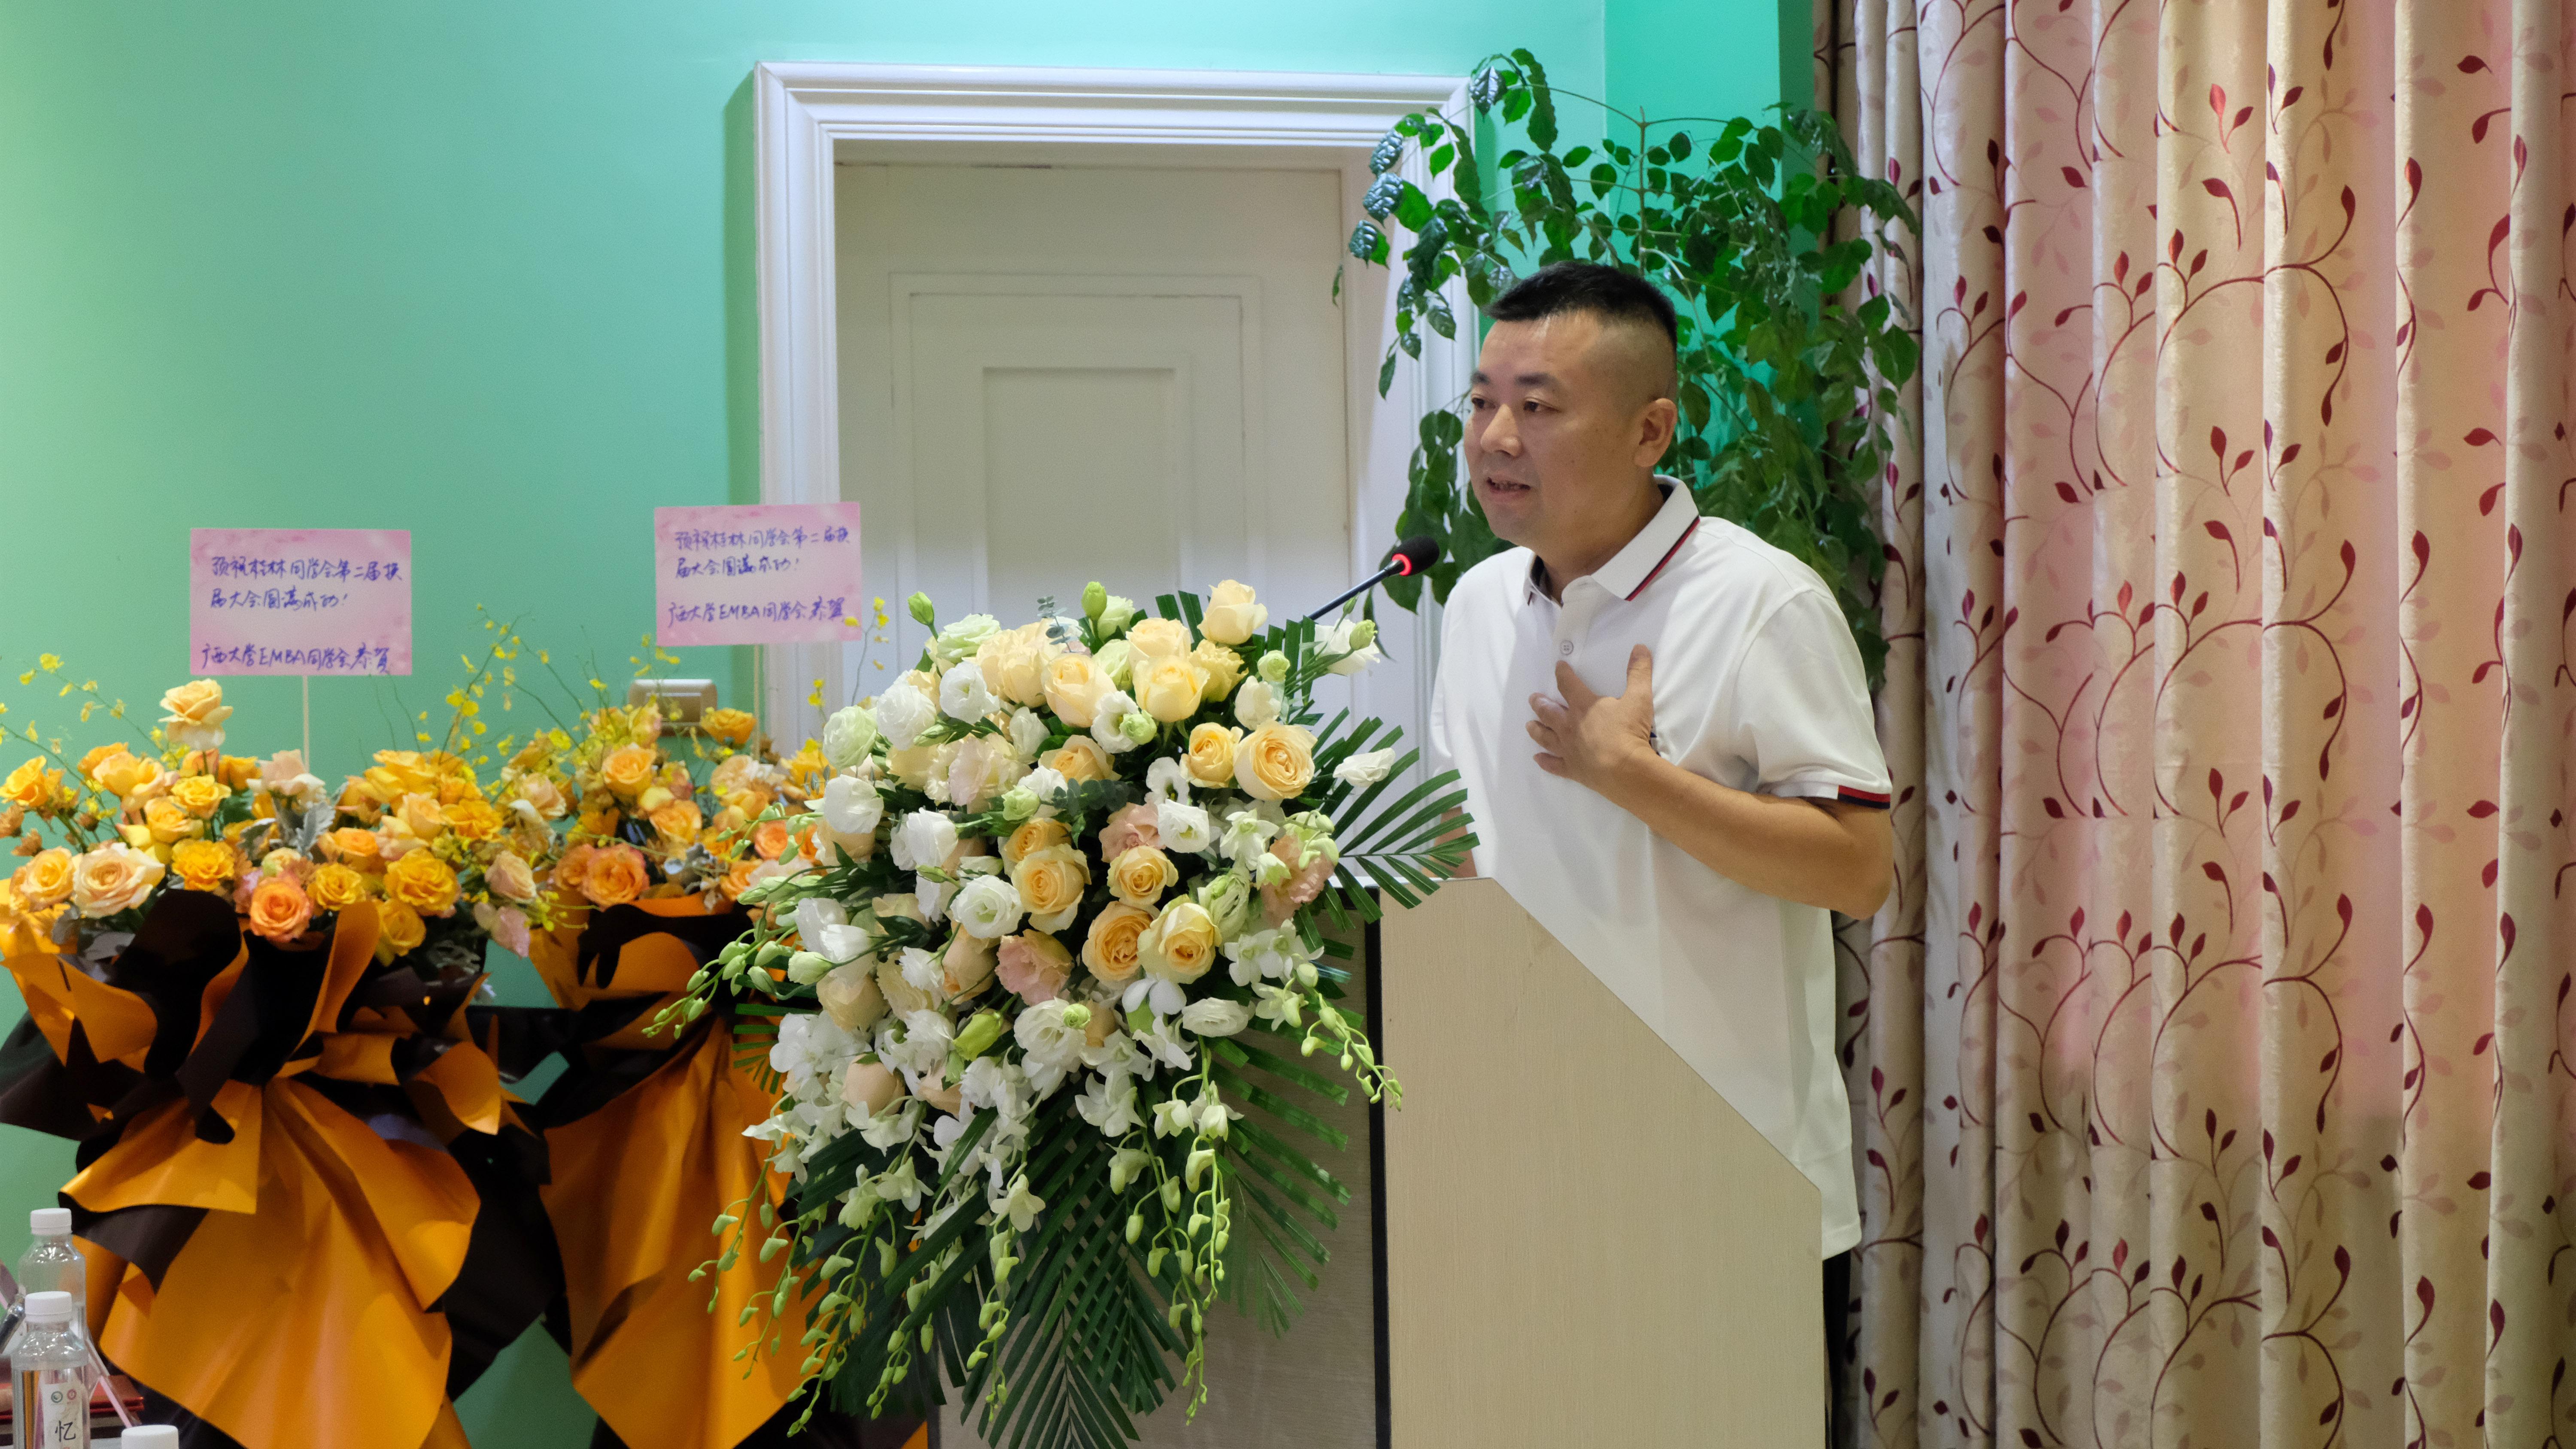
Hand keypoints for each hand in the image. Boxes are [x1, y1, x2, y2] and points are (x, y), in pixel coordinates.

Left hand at [1527, 646, 1658, 792]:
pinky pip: (1554, 765)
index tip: (1558, 666)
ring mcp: (1569, 749)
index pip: (1568, 685)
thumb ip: (1638, 672)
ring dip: (1536, 730)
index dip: (1563, 674)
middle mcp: (1570, 726)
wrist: (1627, 770)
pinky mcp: (1572, 769)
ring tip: (1528, 725)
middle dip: (1540, 704)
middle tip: (1533, 699)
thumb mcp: (1639, 698)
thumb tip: (1639, 648)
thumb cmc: (1630, 732)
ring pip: (1546, 737)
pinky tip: (1537, 759)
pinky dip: (1545, 761)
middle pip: (1549, 712)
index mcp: (1584, 706)